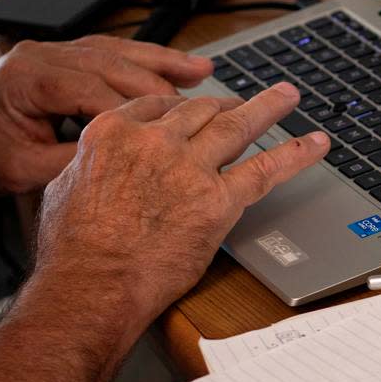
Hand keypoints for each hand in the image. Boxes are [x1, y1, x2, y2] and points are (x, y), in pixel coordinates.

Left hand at [0, 35, 213, 195]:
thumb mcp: (31, 169)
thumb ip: (79, 162)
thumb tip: (130, 163)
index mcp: (27, 79)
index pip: (92, 91)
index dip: (135, 114)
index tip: (170, 137)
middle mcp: (42, 56)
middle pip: (112, 65)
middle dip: (159, 87)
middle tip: (199, 110)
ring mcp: (58, 52)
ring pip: (121, 51)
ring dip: (166, 63)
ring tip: (203, 73)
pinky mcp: (72, 56)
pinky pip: (118, 51)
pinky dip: (154, 59)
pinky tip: (184, 66)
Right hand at [34, 82, 328, 336]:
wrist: (95, 284)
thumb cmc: (74, 250)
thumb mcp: (65, 187)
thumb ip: (92, 166)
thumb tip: (100, 167)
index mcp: (113, 132)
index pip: (159, 105)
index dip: (185, 106)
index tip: (199, 106)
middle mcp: (155, 141)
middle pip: (201, 111)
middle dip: (227, 104)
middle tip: (246, 101)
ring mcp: (190, 168)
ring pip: (237, 126)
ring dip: (268, 108)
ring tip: (287, 97)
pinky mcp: (219, 200)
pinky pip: (266, 169)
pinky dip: (296, 153)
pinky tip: (315, 143)